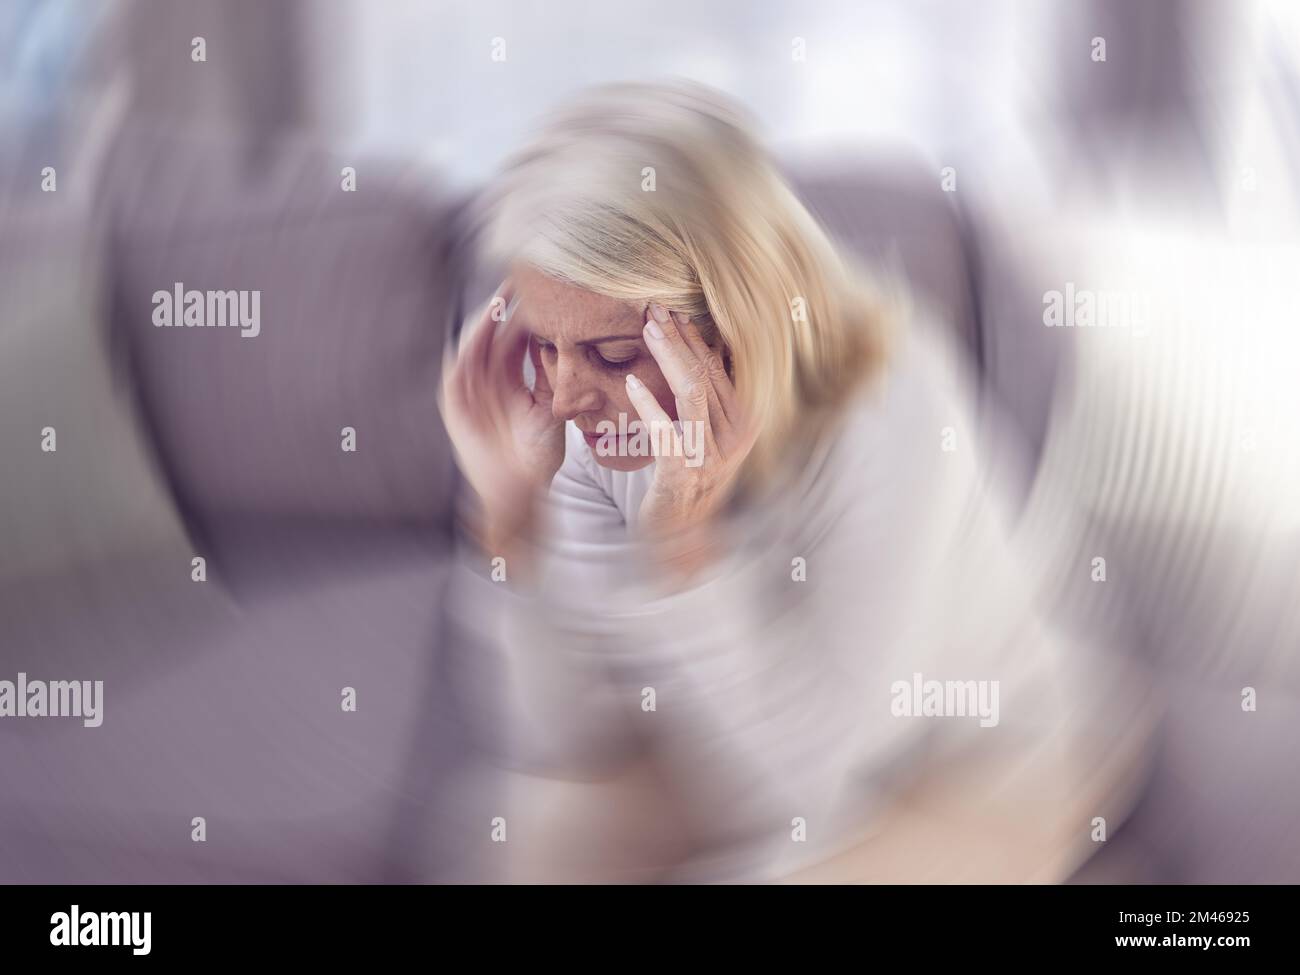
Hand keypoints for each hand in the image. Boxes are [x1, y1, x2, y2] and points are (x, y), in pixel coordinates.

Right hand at [438, 280, 564, 550]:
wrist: (519, 490)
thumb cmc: (537, 454)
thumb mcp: (553, 408)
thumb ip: (558, 379)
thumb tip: (580, 348)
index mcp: (509, 377)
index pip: (515, 335)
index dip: (525, 312)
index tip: (542, 287)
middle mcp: (486, 379)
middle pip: (491, 332)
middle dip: (501, 306)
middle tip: (518, 280)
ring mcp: (468, 390)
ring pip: (473, 345)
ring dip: (483, 322)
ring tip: (499, 301)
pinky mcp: (454, 405)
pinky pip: (456, 371)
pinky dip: (466, 351)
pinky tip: (479, 333)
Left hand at [624, 304, 756, 574]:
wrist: (680, 533)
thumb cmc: (688, 474)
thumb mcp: (704, 433)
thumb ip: (705, 397)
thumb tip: (693, 345)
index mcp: (745, 422)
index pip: (721, 369)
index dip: (696, 337)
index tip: (672, 311)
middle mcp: (736, 436)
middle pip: (707, 374)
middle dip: (679, 337)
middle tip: (653, 309)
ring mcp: (712, 455)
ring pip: (692, 393)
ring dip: (668, 357)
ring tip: (646, 331)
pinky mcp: (685, 472)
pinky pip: (667, 431)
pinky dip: (649, 405)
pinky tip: (631, 384)